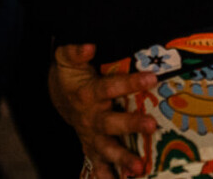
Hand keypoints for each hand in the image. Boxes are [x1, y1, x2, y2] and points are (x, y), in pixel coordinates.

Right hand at [50, 43, 158, 178]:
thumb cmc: (71, 74)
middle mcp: (90, 118)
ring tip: (139, 169)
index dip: (130, 83)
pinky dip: (108, 177)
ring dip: (123, 159)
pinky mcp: (94, 148)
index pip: (111, 87)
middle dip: (131, 125)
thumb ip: (75, 51)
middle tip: (152, 125)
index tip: (152, 78)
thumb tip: (89, 46)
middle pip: (111, 123)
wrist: (60, 96)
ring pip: (107, 149)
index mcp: (88, 94)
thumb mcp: (68, 58)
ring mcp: (92, 136)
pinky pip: (100, 166)